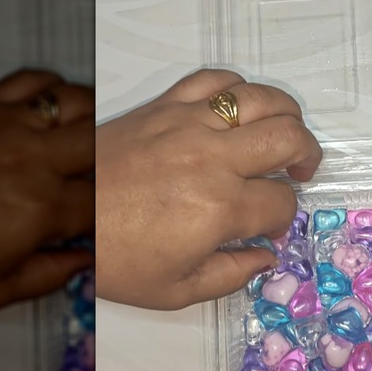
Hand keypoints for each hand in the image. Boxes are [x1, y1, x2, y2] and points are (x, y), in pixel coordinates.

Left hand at [0, 70, 94, 307]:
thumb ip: (50, 276)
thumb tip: (83, 263)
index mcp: (40, 208)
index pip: (104, 203)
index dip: (112, 214)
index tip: (105, 221)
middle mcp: (32, 160)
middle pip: (107, 143)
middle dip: (117, 161)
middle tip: (109, 177)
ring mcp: (10, 127)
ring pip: (81, 102)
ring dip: (96, 120)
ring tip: (93, 139)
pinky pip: (36, 80)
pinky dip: (55, 89)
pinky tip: (55, 109)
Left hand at [96, 69, 322, 309]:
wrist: (64, 217)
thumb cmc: (114, 258)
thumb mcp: (175, 290)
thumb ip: (231, 275)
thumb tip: (265, 256)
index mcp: (219, 208)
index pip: (281, 202)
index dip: (285, 218)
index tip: (271, 227)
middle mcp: (212, 159)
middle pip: (288, 138)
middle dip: (307, 156)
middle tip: (300, 171)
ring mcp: (188, 125)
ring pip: (262, 100)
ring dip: (286, 117)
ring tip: (282, 135)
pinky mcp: (165, 106)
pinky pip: (216, 80)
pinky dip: (238, 89)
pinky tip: (239, 109)